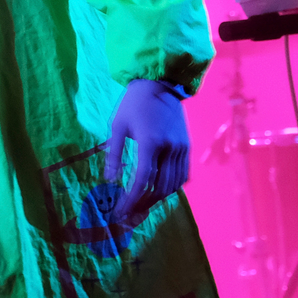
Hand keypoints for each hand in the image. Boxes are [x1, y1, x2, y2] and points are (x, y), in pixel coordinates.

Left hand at [105, 79, 190, 220]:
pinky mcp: (187, 147)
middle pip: (159, 187)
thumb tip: (110, 179)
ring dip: (157, 198)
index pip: (141, 180)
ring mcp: (181, 149)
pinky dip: (172, 187)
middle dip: (143, 204)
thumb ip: (115, 154)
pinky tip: (159, 192)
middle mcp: (169, 149)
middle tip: (129, 213)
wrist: (160, 84)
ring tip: (141, 206)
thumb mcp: (118, 126)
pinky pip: (183, 175)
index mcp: (150, 143)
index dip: (130, 199)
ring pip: (173, 184)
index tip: (120, 211)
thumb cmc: (133, 104)